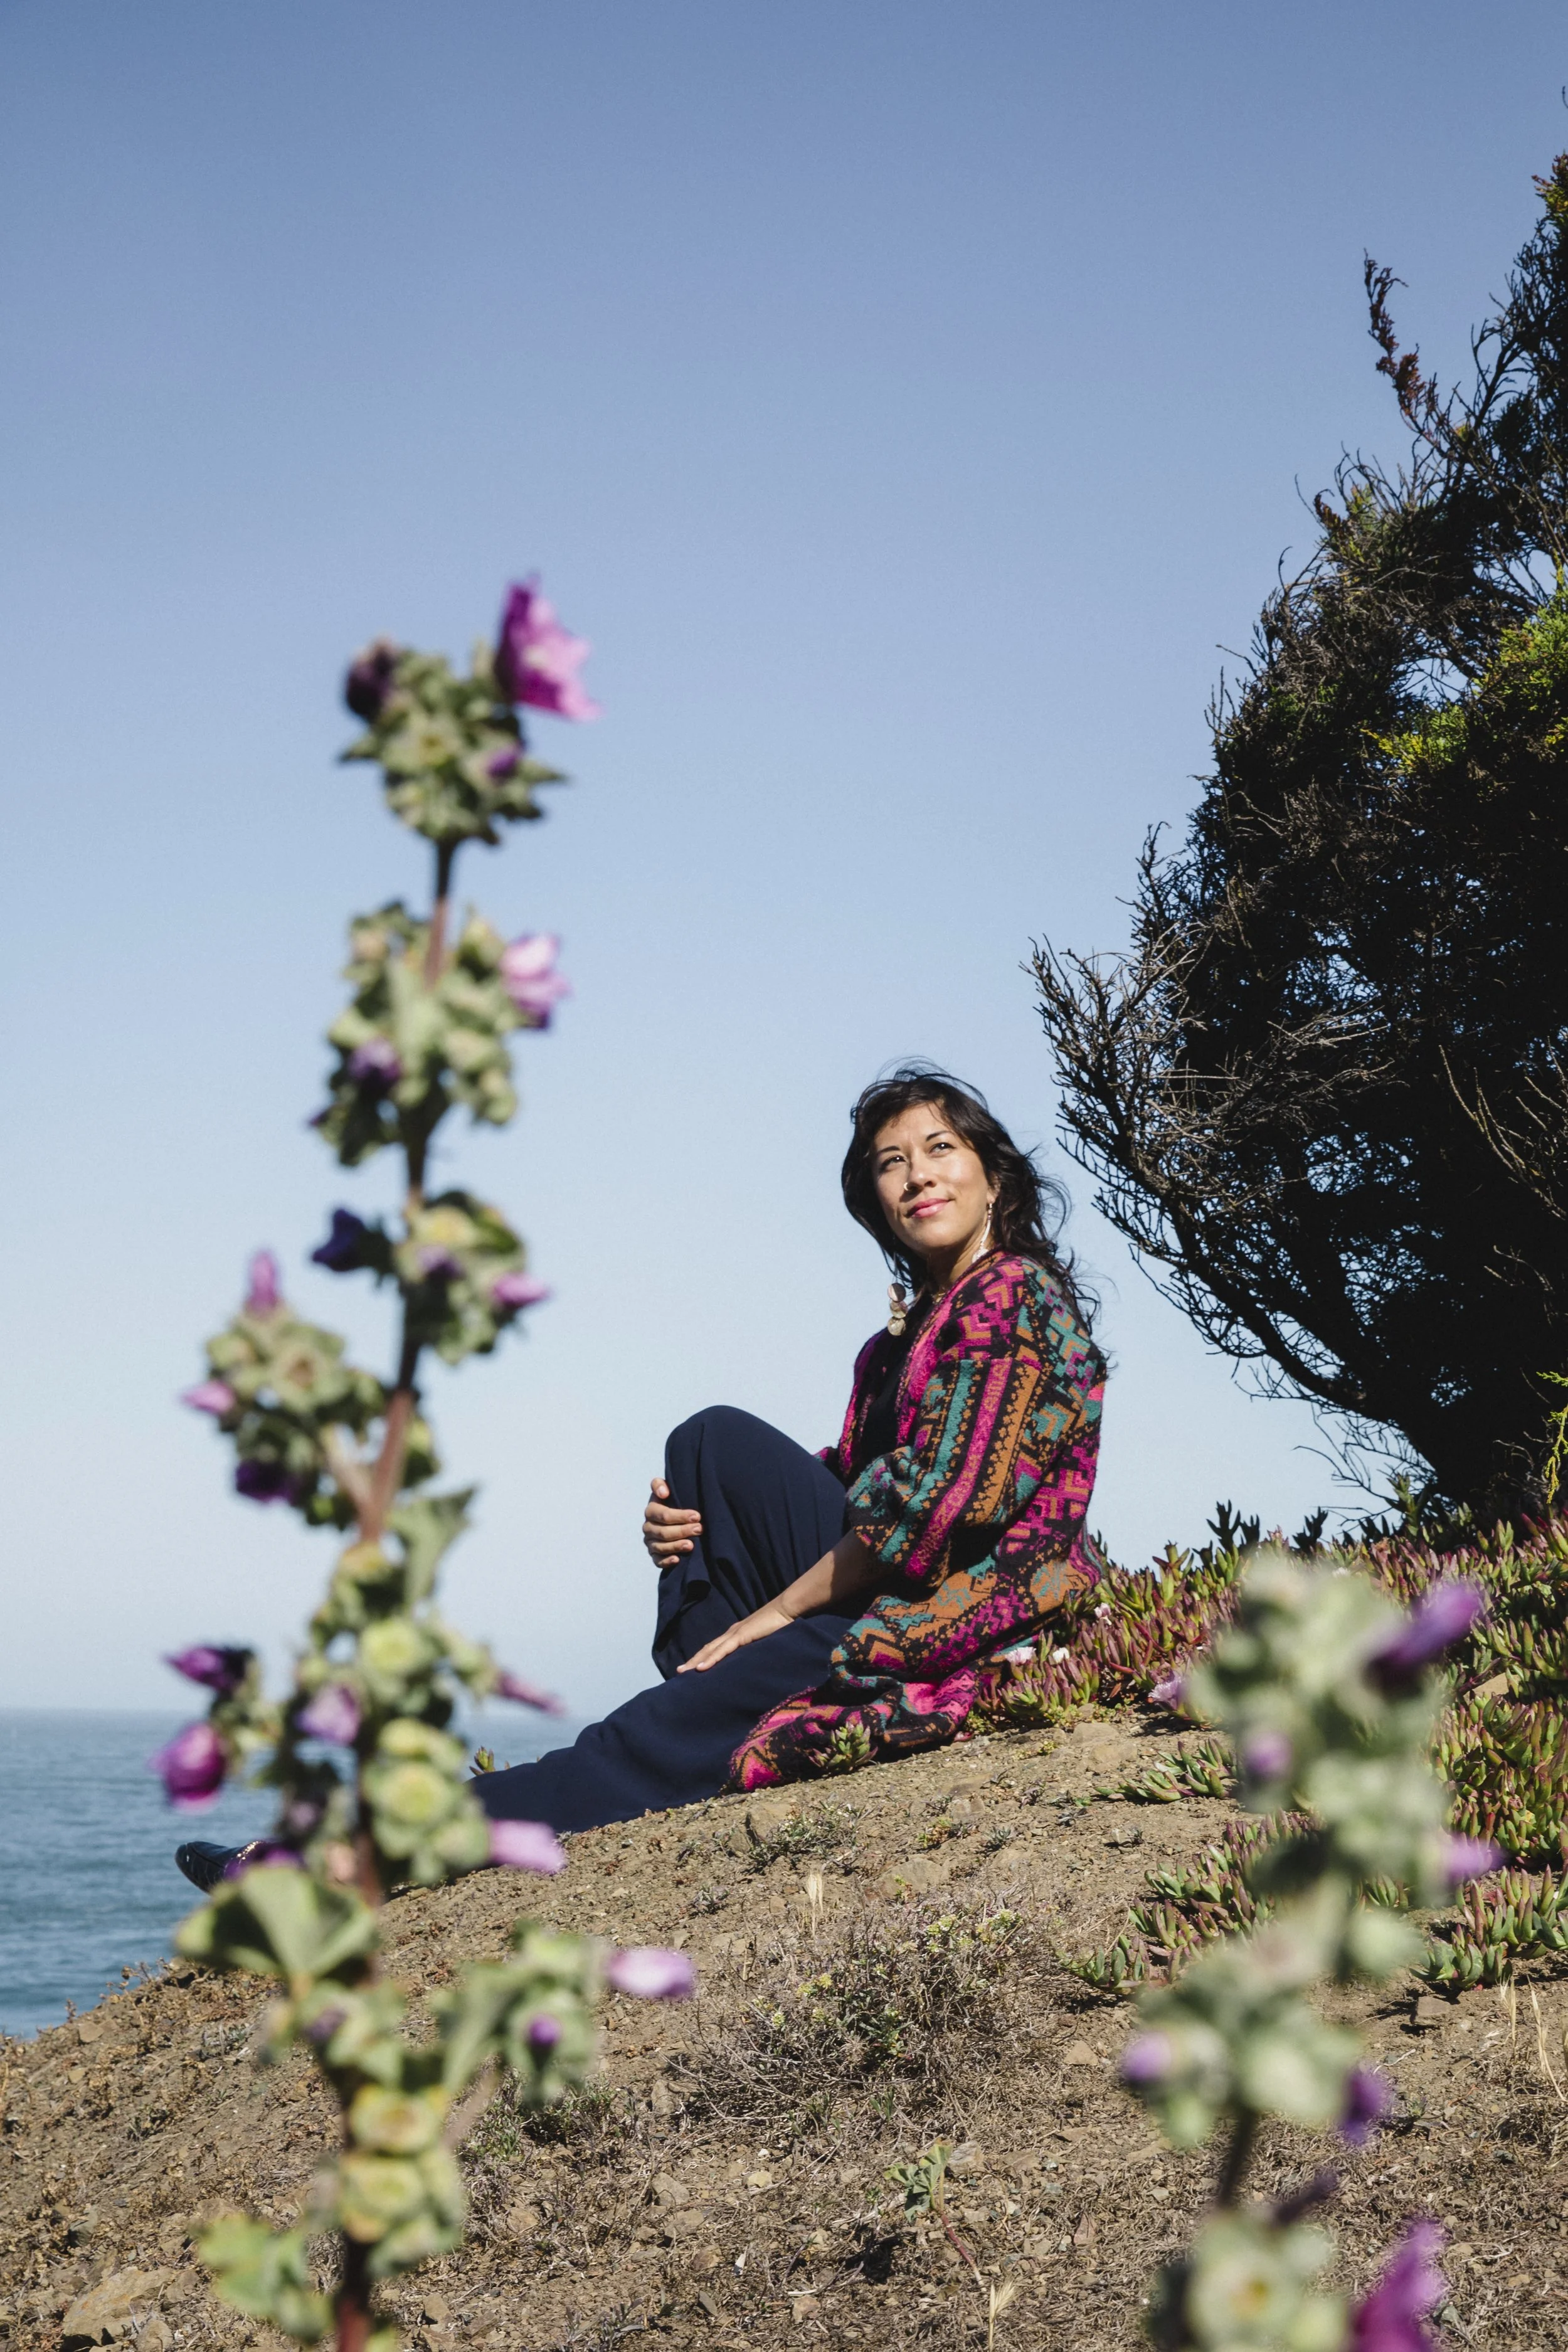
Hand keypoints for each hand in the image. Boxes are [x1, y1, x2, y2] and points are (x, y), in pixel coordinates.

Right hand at [643, 1476, 702, 1570]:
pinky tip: (677, 1559)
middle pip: (663, 1532)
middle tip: (699, 1529)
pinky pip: (657, 1561)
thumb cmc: (673, 1502)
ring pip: (661, 1547)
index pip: (662, 1514)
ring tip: (692, 1545)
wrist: (674, 1518)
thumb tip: (663, 1493)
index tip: (697, 1516)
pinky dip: (666, 1561)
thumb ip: (659, 1485)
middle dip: (682, 1530)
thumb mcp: (667, 1490)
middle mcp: (648, 1527)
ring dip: (676, 1546)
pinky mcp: (654, 1555)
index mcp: (651, 1510)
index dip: (680, 1516)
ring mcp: (650, 1542)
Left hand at [678, 1597, 796, 1672]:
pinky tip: (701, 1668)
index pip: (715, 1648)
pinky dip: (710, 1659)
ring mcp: (735, 1633)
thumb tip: (755, 1663)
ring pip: (711, 1650)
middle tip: (679, 1672)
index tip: (692, 1668)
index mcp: (736, 1634)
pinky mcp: (742, 1635)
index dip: (703, 1657)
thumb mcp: (765, 1641)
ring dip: (696, 1661)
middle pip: (708, 1649)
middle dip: (693, 1661)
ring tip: (683, 1672)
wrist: (787, 1609)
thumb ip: (757, 1649)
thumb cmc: (780, 1625)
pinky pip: (723, 1650)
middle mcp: (732, 1633)